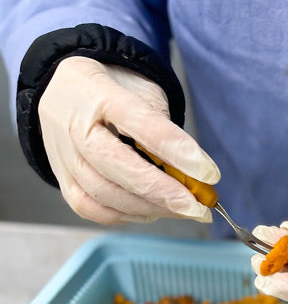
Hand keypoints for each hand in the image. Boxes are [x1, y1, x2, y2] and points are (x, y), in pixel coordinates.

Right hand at [38, 56, 218, 224]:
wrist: (68, 88)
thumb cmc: (117, 91)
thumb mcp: (144, 93)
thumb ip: (166, 131)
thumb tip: (196, 176)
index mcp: (97, 91)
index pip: (142, 124)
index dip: (178, 152)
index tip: (209, 174)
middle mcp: (73, 124)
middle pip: (118, 166)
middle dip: (164, 192)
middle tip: (198, 207)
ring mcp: (63, 154)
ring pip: (105, 193)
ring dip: (151, 207)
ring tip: (182, 210)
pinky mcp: (62, 179)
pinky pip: (93, 208)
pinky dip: (127, 215)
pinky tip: (152, 211)